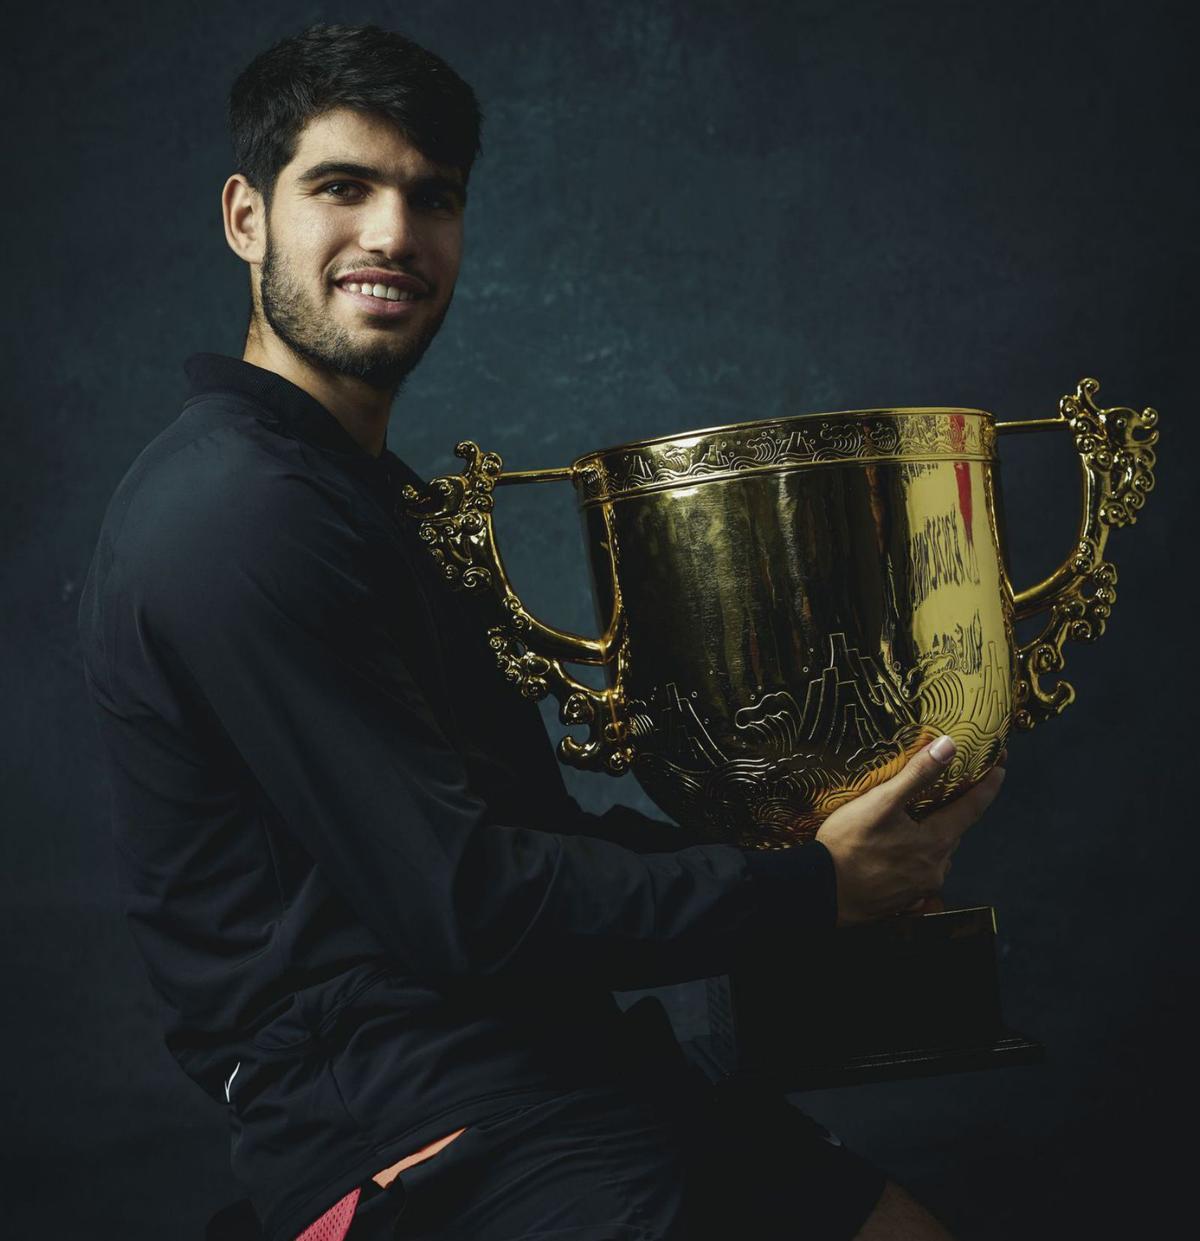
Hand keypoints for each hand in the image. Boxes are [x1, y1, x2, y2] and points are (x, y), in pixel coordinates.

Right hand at [814, 737, 1005, 925]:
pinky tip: (894, 852)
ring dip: (931, 836)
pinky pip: (918, 872)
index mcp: (936, 842)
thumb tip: (949, 746)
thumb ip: (917, 775)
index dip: (988, 785)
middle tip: (948, 790)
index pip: (973, 808)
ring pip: (936, 853)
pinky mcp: (903, 900)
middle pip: (954, 831)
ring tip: (912, 821)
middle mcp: (935, 867)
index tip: (1001, 767)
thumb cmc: (848, 845)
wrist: (820, 892)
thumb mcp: (880, 803)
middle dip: (954, 810)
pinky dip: (914, 857)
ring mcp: (920, 887)